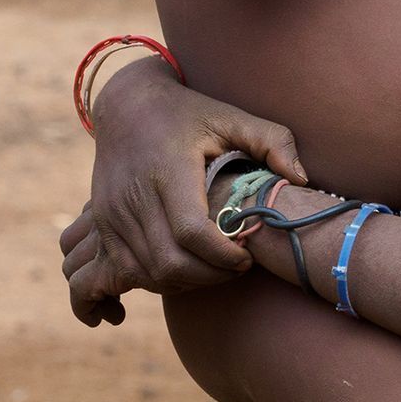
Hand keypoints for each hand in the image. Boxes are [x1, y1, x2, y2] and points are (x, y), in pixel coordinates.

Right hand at [61, 59, 308, 323]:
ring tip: (210, 271)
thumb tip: (299, 178)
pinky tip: (143, 296)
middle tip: (236, 268)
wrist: (127, 105)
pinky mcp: (100, 227)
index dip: (222, 256)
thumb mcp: (233, 117)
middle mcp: (133, 198)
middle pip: (167, 263)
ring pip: (142, 275)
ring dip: (179, 285)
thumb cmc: (189, 112)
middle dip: (208, 278)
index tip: (247, 257)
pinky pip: (106, 275)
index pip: (192, 233)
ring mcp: (111, 216)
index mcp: (169, 172)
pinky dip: (127, 291)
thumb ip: (273, 141)